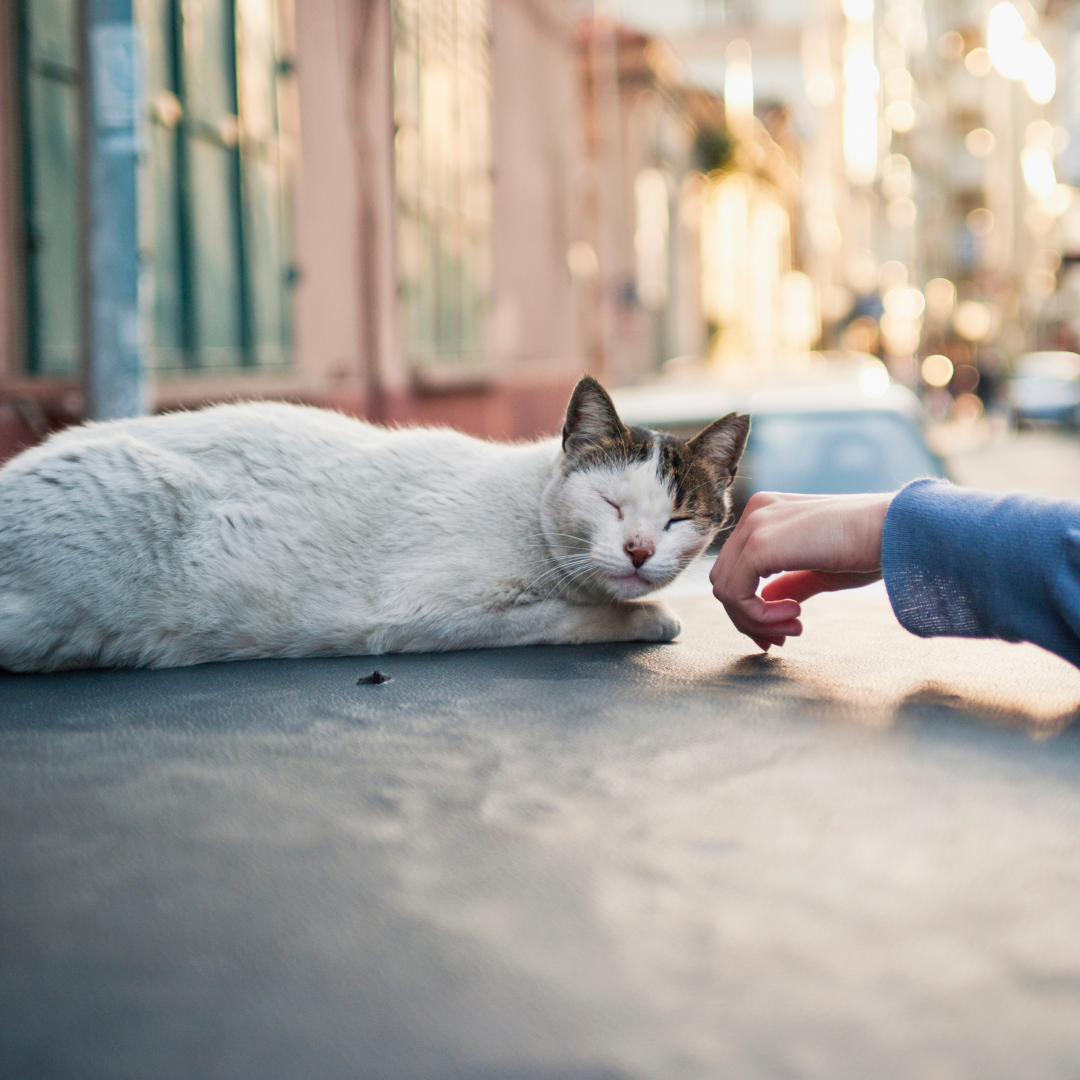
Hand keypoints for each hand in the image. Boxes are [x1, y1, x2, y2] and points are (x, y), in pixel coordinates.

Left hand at [709, 491, 894, 650]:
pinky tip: (795, 617)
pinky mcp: (760, 544)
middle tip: (783, 639)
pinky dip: (758, 617)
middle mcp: (755, 512)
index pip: (736, 567)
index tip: (780, 633)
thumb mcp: (819, 569)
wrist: (897, 531)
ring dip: (756, 621)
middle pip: (725, 580)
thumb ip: (789, 582)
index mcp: (768, 511)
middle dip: (749, 619)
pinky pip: (735, 594)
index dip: (751, 608)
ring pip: (725, 590)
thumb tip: (766, 600)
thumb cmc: (870, 547)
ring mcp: (755, 525)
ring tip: (795, 628)